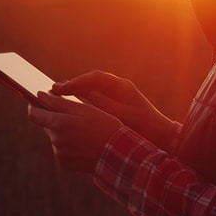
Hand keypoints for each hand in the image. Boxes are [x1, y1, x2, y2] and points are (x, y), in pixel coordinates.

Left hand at [27, 92, 123, 172]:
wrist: (117, 153)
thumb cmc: (102, 126)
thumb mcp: (83, 109)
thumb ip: (58, 102)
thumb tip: (39, 95)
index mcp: (58, 124)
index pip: (33, 114)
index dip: (34, 106)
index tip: (38, 101)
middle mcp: (55, 140)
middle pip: (47, 125)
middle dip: (56, 119)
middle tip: (76, 117)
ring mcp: (59, 154)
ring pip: (55, 138)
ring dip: (64, 133)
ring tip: (84, 132)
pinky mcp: (65, 164)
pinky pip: (61, 150)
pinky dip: (69, 146)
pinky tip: (83, 144)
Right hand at [52, 71, 177, 150]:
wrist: (161, 137)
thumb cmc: (144, 127)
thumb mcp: (124, 116)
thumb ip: (106, 104)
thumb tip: (88, 94)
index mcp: (121, 87)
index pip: (94, 78)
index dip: (77, 82)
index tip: (61, 89)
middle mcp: (118, 88)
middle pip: (90, 81)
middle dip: (72, 85)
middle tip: (53, 90)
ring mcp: (116, 96)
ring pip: (91, 89)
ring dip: (75, 92)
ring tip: (56, 96)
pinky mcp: (114, 106)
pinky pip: (94, 98)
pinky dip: (81, 100)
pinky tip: (70, 106)